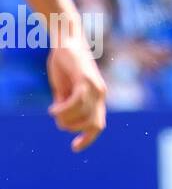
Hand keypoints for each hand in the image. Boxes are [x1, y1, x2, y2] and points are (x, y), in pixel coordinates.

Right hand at [47, 37, 107, 152]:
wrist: (67, 40)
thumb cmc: (65, 64)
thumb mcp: (64, 89)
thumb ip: (65, 103)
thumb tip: (63, 118)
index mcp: (96, 97)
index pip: (98, 125)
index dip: (88, 139)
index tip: (74, 148)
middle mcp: (100, 94)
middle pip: (92, 125)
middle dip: (72, 128)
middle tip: (58, 118)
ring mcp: (95, 87)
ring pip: (82, 116)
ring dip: (64, 118)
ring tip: (54, 109)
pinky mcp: (86, 79)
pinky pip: (77, 102)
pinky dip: (63, 109)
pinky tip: (53, 108)